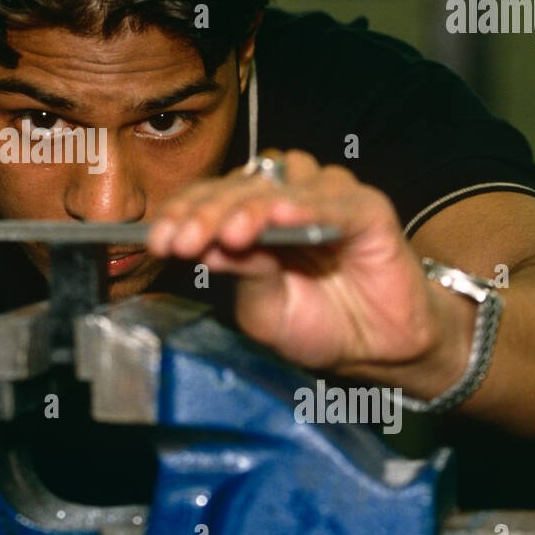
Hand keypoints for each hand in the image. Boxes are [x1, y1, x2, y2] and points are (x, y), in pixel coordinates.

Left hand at [147, 149, 446, 373]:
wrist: (377, 348)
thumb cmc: (316, 322)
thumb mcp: (263, 309)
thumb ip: (239, 273)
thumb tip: (200, 246)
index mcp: (250, 213)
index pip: (208, 199)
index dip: (182, 214)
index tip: (157, 241)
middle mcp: (285, 195)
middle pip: (237, 188)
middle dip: (205, 214)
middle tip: (185, 240)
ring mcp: (325, 197)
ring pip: (279, 186)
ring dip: (251, 207)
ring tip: (230, 234)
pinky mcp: (366, 208)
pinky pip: (333, 202)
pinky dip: (307, 207)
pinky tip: (283, 217)